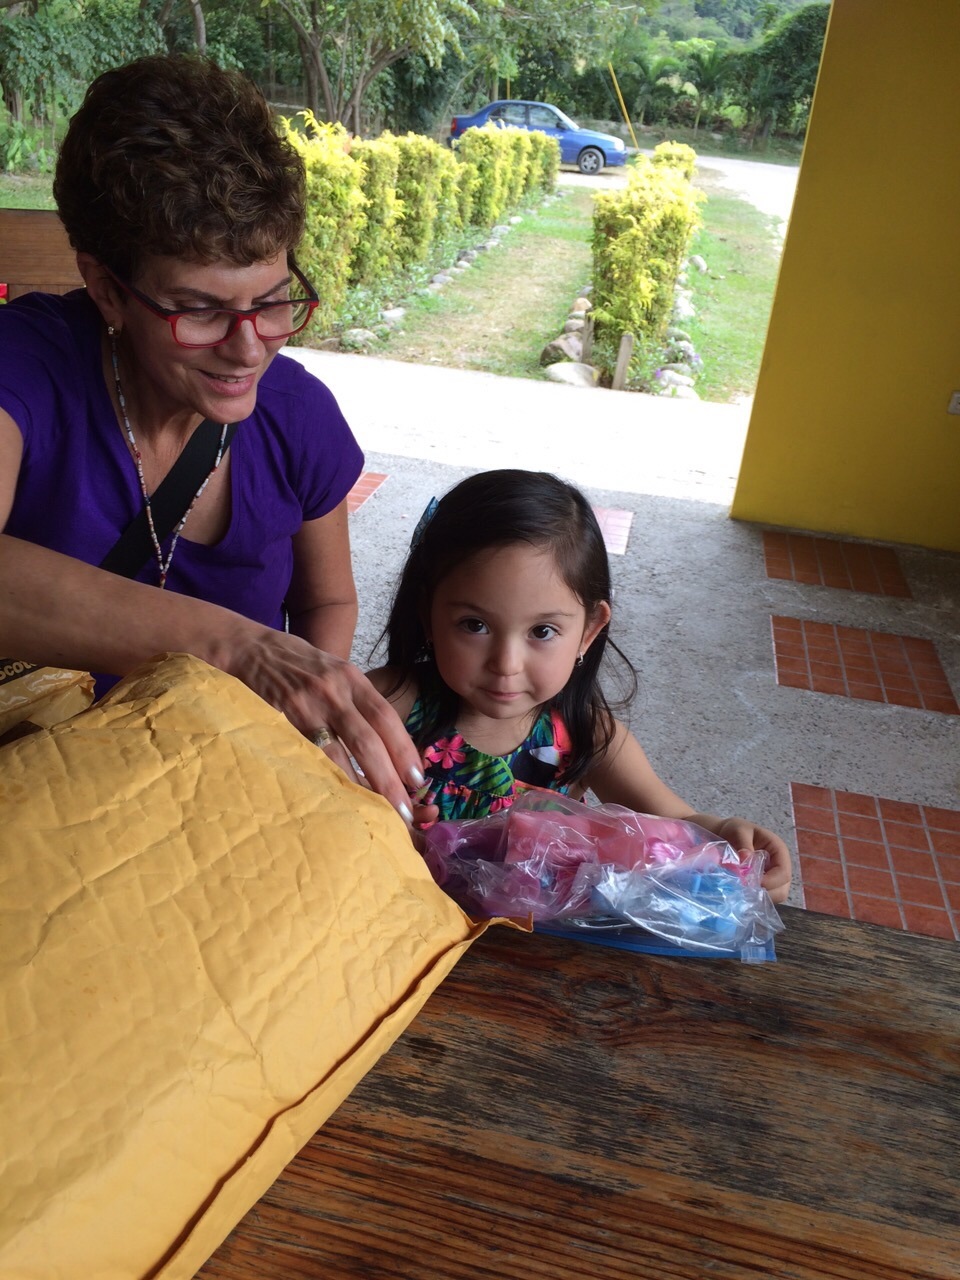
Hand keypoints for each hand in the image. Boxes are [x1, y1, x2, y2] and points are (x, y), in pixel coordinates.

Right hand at [225, 626, 424, 823]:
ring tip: (373, 814)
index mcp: (352, 679)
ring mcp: (305, 707)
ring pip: (336, 755)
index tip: (418, 779)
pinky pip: (305, 757)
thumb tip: (388, 746)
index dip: (404, 749)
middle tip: (404, 811)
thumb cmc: (299, 665)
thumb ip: (359, 702)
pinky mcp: (279, 721)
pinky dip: (321, 779)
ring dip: (357, 787)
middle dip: (388, 779)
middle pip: (367, 741)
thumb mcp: (336, 672)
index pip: (386, 717)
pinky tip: (332, 800)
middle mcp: (333, 691)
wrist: (252, 649)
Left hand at [714, 816, 792, 903]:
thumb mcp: (738, 830)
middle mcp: (779, 868)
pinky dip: (751, 900)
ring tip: (738, 891)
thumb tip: (745, 858)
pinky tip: (738, 893)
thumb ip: (742, 843)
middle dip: (763, 894)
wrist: (725, 836)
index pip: (783, 873)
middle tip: (741, 890)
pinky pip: (761, 900)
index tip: (748, 883)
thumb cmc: (735, 831)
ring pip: (772, 898)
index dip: (769, 882)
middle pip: (781, 891)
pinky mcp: (762, 887)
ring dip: (756, 898)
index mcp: (779, 851)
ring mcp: (772, 879)